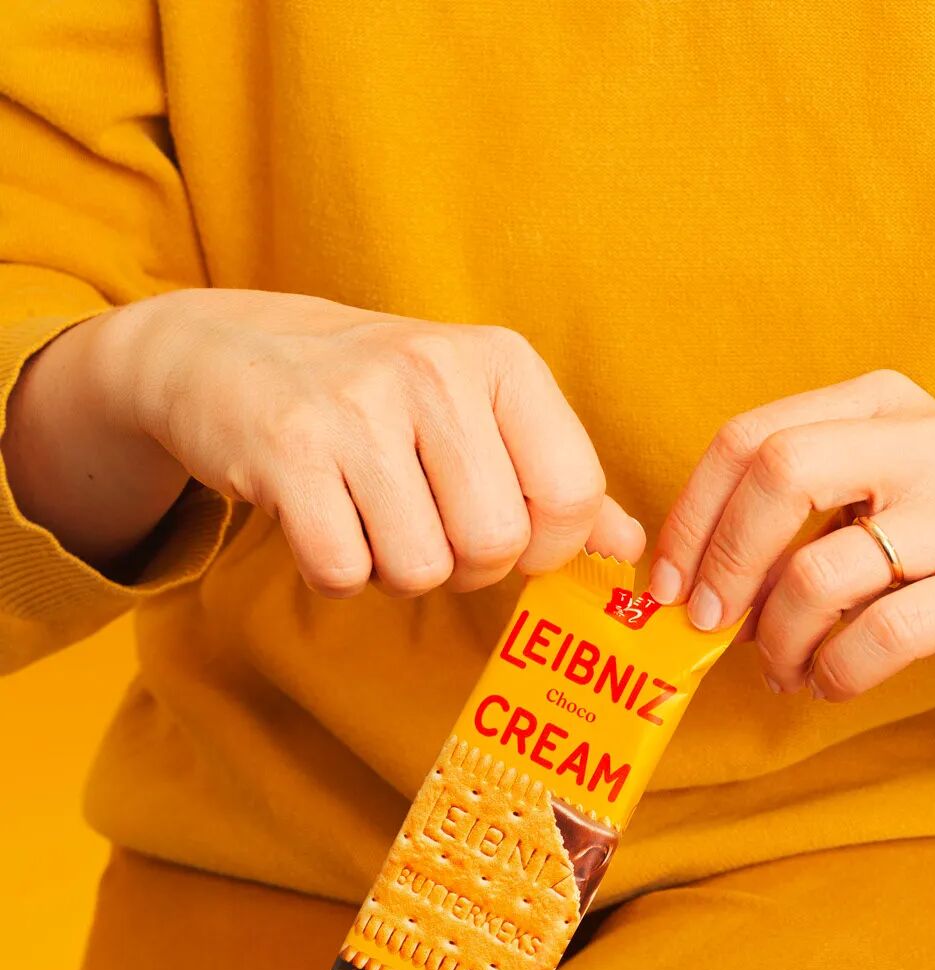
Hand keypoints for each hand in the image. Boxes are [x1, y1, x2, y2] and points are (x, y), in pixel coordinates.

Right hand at [4, 289, 642, 591]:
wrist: (227, 354)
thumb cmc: (372, 396)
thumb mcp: (473, 411)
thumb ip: (552, 476)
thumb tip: (630, 547)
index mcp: (501, 360)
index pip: (573, 494)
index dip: (547, 547)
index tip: (510, 538)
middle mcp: (436, 371)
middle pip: (498, 543)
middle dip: (465, 566)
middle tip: (426, 529)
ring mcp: (358, 407)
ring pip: (421, 568)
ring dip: (396, 570)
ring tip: (370, 518)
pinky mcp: (289, 450)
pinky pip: (344, 570)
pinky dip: (337, 574)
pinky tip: (323, 524)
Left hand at [649, 369, 934, 701]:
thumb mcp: (875, 503)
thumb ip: (790, 519)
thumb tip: (690, 580)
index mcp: (879, 406)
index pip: (750, 437)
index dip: (691, 514)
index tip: (665, 581)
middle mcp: (924, 441)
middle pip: (779, 473)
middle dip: (723, 560)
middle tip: (708, 623)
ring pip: (820, 572)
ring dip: (780, 640)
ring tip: (785, 668)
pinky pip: (877, 637)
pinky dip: (834, 673)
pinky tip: (831, 682)